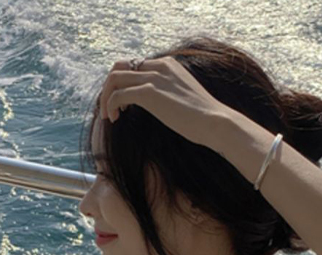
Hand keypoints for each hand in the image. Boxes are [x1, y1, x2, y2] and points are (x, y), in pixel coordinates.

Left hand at [99, 56, 232, 148]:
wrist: (215, 122)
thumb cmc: (203, 118)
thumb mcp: (183, 97)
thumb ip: (168, 92)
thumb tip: (157, 104)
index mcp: (167, 64)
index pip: (134, 65)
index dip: (123, 84)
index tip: (123, 104)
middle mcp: (159, 66)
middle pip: (119, 67)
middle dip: (109, 87)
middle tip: (109, 109)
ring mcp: (154, 78)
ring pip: (114, 78)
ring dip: (106, 97)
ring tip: (109, 116)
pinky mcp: (149, 93)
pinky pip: (118, 94)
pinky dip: (111, 105)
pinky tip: (115, 119)